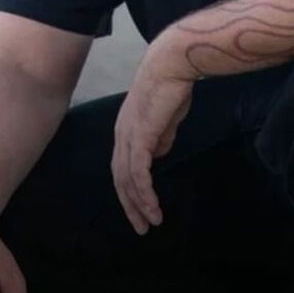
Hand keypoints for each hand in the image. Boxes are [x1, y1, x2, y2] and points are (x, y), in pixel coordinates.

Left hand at [112, 38, 193, 233]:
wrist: (173, 65)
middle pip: (120, 179)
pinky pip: (138, 173)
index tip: (141, 208)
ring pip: (127, 180)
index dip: (130, 190)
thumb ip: (161, 136)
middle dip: (130, 205)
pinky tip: (152, 207)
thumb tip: (159, 153)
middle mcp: (121, 136)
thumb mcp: (166, 118)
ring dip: (139, 204)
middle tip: (141, 227)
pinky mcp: (140, 138)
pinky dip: (143, 193)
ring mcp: (128, 137)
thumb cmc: (173, 87)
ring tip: (151, 222)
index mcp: (125, 131)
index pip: (123, 167)